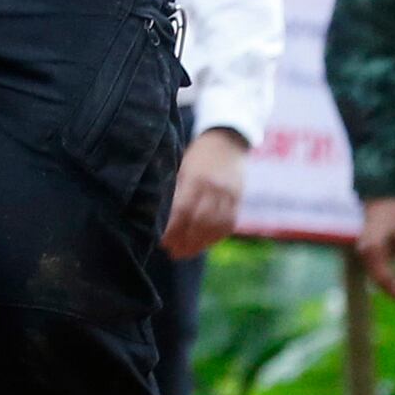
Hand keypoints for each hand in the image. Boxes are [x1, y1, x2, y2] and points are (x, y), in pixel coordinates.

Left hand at [162, 128, 249, 258]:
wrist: (228, 141)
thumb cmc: (197, 154)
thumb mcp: (182, 166)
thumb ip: (174, 189)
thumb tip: (157, 216)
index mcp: (196, 178)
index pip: (183, 209)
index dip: (172, 228)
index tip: (160, 240)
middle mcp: (215, 188)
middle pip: (199, 222)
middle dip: (183, 240)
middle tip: (170, 252)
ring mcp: (229, 196)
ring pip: (215, 227)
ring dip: (198, 244)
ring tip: (182, 253)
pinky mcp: (238, 200)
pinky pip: (228, 225)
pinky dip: (214, 238)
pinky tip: (201, 245)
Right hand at [357, 195, 394, 299]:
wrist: (380, 198)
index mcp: (374, 249)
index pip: (384, 278)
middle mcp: (364, 252)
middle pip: (377, 280)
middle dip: (394, 292)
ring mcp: (362, 251)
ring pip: (374, 276)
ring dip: (389, 286)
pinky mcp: (364, 250)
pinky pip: (374, 269)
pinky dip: (384, 277)